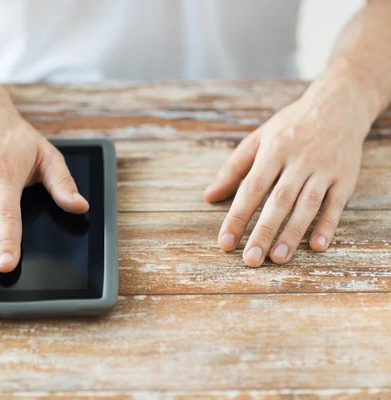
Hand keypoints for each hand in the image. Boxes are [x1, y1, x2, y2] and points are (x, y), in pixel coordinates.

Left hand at [204, 78, 372, 266]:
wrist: (339, 104)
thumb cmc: (290, 125)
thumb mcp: (258, 138)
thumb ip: (233, 168)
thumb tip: (209, 196)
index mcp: (273, 149)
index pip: (251, 188)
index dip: (237, 216)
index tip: (225, 242)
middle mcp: (299, 160)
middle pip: (278, 201)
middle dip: (263, 232)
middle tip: (250, 260)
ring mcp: (324, 169)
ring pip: (307, 205)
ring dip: (292, 233)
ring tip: (277, 258)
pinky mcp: (345, 177)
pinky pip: (335, 205)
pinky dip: (327, 225)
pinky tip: (316, 246)